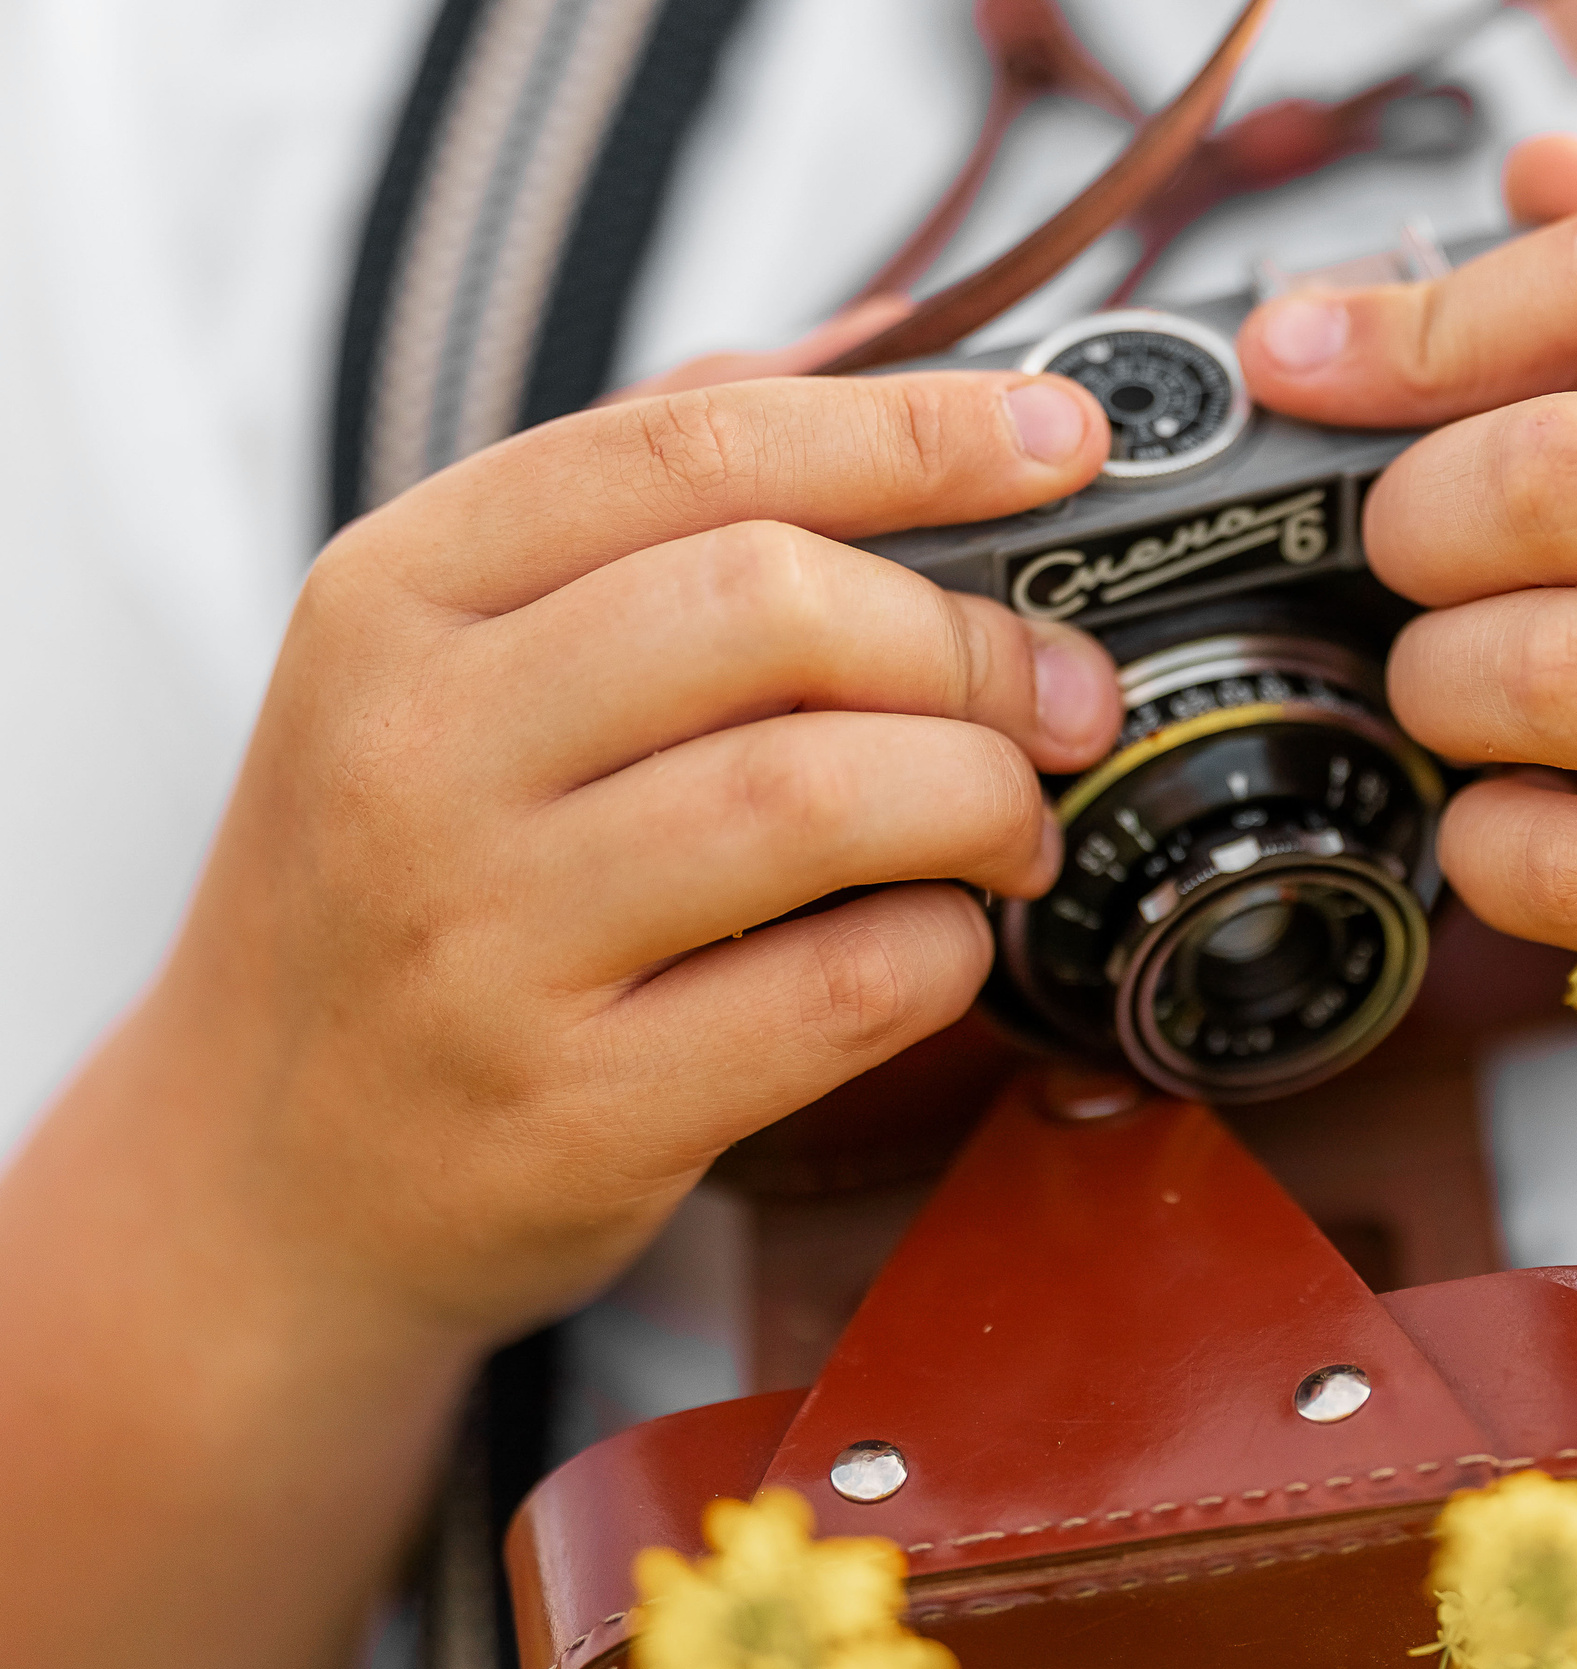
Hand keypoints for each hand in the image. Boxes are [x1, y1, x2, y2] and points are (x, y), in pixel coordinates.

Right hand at [126, 364, 1115, 1340]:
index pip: (690, 448)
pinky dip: (944, 949)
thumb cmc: (403, 879)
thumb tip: (888, 339)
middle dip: (972, 638)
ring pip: (819, 795)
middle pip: (772, 606)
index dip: (914, 428)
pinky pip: (839, 988)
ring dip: (980, 796)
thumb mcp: (453, 655)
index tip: (1064, 434)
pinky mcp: (573, 1108)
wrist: (262, 1171)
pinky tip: (937, 939)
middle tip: (1061, 689)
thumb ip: (651, 485)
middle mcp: (417, 750)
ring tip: (1012, 822)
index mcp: (399, 593)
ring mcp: (483, 939)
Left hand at [1235, 134, 1576, 1132]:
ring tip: (1466, 696)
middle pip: (1543, 477)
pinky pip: (1570, 866)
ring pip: (1535, 675)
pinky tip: (1524, 830)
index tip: (1310, 358)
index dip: (1422, 318)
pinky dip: (1492, 847)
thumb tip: (1543, 174)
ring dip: (1437, 688)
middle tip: (1413, 564)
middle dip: (1409, 525)